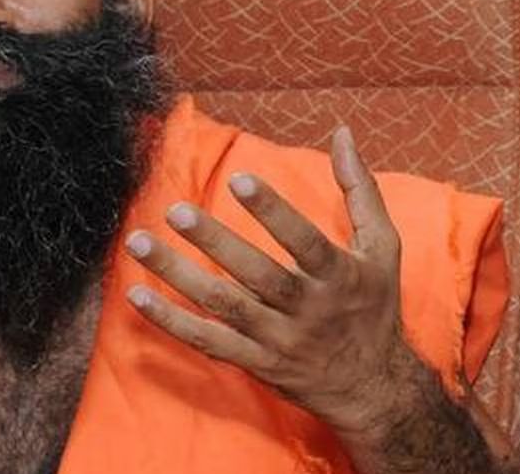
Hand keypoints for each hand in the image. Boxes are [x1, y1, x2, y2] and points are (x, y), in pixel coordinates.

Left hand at [125, 126, 418, 432]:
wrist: (372, 388)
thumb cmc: (374, 306)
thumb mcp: (382, 248)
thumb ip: (360, 189)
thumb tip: (342, 132)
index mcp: (339, 276)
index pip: (304, 242)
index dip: (273, 212)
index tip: (239, 178)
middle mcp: (307, 309)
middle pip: (256, 275)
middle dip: (214, 243)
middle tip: (175, 210)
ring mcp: (278, 339)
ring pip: (223, 306)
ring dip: (176, 275)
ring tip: (137, 242)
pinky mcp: (255, 362)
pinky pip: (207, 341)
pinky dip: (171, 321)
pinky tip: (137, 296)